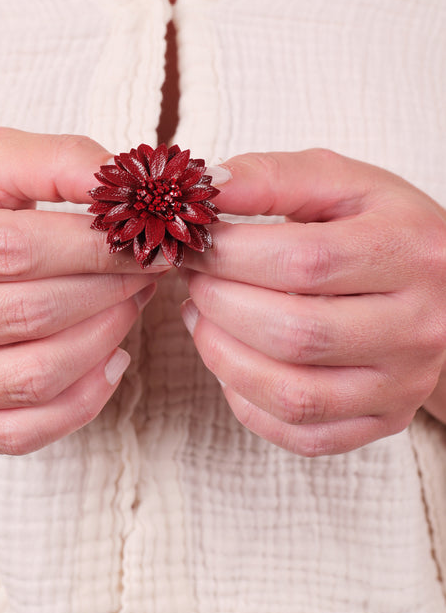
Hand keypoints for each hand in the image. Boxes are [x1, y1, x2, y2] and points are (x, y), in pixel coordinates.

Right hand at [0, 128, 164, 453]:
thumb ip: (56, 162)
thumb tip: (131, 189)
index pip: (11, 250)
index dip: (90, 247)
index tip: (145, 239)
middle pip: (28, 314)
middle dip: (108, 289)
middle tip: (147, 268)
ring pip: (33, 377)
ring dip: (105, 338)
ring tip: (131, 302)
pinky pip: (24, 432)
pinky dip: (84, 400)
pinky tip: (112, 358)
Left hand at [181, 149, 445, 455]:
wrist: (445, 284)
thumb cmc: (382, 226)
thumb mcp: (342, 182)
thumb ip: (274, 178)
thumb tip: (207, 189)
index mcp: (409, 250)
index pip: (304, 261)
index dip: (230, 254)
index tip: (192, 241)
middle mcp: (419, 325)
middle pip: (297, 334)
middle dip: (219, 304)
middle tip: (193, 279)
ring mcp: (404, 382)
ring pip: (296, 395)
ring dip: (223, 357)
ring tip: (200, 317)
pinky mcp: (386, 419)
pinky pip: (304, 434)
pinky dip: (249, 404)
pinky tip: (231, 362)